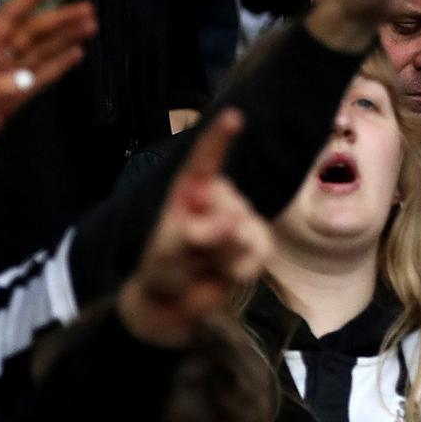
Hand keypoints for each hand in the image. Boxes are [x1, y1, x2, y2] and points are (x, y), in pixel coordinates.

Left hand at [0, 0, 95, 171]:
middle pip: (32, 34)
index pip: (8, 20)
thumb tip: (28, 77)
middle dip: (58, 20)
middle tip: (88, 9)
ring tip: (90, 26)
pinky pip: (42, 76)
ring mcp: (8, 79)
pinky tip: (76, 54)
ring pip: (40, 52)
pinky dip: (59, 64)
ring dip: (64, 38)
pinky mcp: (15, 98)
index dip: (30, 0)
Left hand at [117, 110, 271, 346]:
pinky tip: (223, 274)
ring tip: (204, 267)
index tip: (233, 117)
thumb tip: (230, 221)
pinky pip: (258, 252)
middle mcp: (220, 198)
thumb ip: (192, 235)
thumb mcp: (165, 255)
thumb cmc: (162, 270)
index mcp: (190, 190)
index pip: (205, 160)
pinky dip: (239, 269)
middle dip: (211, 238)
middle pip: (230, 209)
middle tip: (189, 257)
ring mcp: (242, 218)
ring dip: (222, 257)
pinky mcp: (258, 242)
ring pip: (245, 233)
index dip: (219, 138)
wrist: (176, 304)